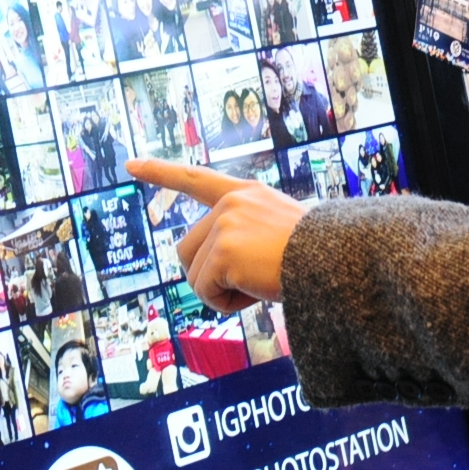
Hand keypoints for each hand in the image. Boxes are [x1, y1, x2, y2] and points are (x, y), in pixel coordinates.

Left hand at [126, 159, 305, 311]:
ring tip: (258, 285)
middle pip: (187, 250)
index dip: (160, 172)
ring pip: (194, 274)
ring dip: (219, 291)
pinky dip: (225, 304)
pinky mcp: (223, 251)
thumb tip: (210, 269)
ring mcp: (225, 225)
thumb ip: (241, 236)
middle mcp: (232, 203)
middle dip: (209, 274)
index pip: (195, 179)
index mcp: (246, 194)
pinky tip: (255, 293)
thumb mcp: (277, 231)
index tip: (130, 165)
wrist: (338, 261)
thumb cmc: (316, 255)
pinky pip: (204, 292)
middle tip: (250, 281)